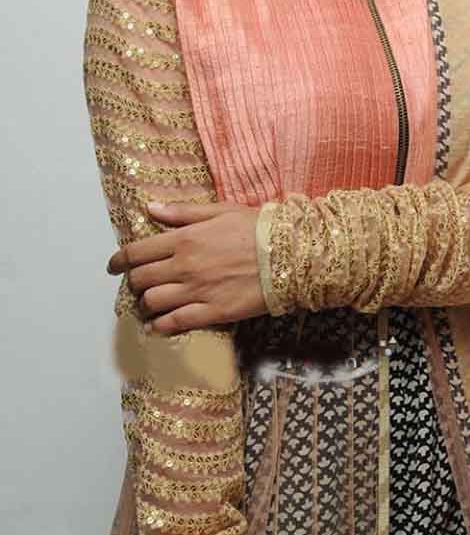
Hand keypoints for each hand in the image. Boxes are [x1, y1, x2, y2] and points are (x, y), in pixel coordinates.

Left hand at [106, 200, 268, 335]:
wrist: (290, 254)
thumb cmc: (258, 228)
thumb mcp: (220, 210)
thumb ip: (183, 213)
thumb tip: (151, 208)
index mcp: (185, 239)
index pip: (137, 252)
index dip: (119, 261)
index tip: (113, 266)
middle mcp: (185, 266)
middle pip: (140, 280)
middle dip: (133, 282)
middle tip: (137, 282)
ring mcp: (197, 291)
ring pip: (152, 303)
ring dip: (145, 304)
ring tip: (149, 303)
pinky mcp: (212, 312)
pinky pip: (175, 324)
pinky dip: (159, 327)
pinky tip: (157, 326)